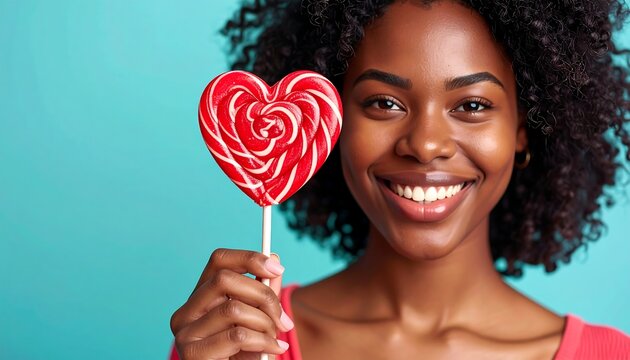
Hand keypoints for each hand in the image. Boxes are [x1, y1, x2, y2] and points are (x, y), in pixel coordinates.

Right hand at [170, 248, 292, 359]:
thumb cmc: (246, 352)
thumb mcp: (258, 318)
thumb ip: (263, 291)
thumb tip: (273, 258)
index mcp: (200, 297)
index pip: (218, 260)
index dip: (248, 258)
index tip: (276, 268)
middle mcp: (186, 311)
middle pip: (224, 279)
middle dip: (263, 295)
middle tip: (283, 319)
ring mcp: (184, 332)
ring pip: (233, 309)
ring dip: (265, 324)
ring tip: (275, 339)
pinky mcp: (192, 353)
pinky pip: (237, 336)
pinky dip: (263, 341)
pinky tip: (273, 349)